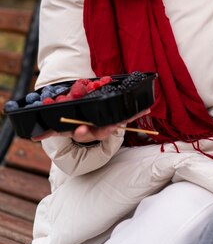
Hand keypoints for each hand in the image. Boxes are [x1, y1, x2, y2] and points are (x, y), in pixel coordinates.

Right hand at [31, 109, 150, 142]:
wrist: (77, 107)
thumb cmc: (68, 115)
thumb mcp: (58, 122)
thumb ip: (48, 129)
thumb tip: (33, 136)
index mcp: (80, 130)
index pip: (81, 133)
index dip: (82, 132)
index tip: (80, 129)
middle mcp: (95, 129)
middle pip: (100, 131)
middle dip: (103, 128)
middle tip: (110, 126)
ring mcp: (105, 123)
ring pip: (115, 123)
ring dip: (125, 119)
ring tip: (132, 116)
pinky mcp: (115, 116)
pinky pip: (127, 114)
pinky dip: (137, 110)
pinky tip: (148, 107)